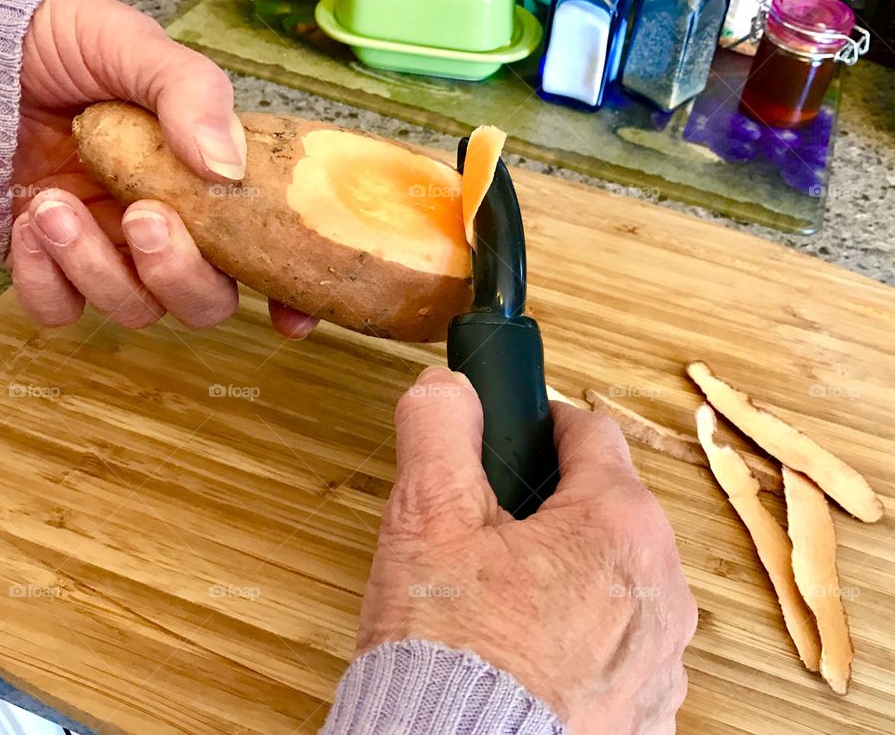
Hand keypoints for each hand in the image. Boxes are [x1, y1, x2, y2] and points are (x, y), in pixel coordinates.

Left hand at [11, 0, 315, 336]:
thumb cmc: (61, 42)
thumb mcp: (135, 48)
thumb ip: (191, 93)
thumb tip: (225, 167)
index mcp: (204, 182)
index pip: (260, 249)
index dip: (285, 292)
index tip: (292, 316)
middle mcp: (167, 227)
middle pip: (203, 301)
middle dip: (179, 275)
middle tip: (144, 216)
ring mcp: (109, 251)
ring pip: (133, 311)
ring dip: (97, 267)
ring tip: (55, 203)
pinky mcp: (49, 267)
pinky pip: (59, 311)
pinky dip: (44, 279)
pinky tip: (31, 219)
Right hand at [359, 367, 697, 733]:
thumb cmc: (450, 649)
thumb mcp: (426, 517)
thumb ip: (438, 430)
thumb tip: (447, 386)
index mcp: (620, 526)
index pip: (593, 434)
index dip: (546, 426)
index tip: (517, 437)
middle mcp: (662, 590)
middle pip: (608, 509)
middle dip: (555, 507)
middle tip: (491, 531)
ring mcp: (661, 660)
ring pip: (616, 580)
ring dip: (571, 575)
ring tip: (504, 600)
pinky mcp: (647, 716)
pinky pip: (620, 650)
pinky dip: (583, 641)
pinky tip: (530, 658)